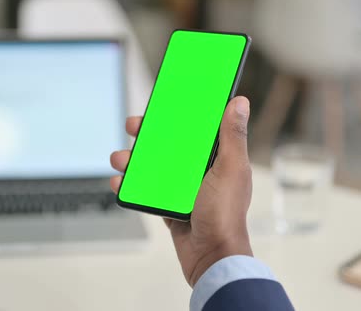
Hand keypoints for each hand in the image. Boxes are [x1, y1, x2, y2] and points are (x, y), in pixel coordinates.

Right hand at [110, 96, 253, 286]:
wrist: (211, 257)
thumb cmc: (225, 215)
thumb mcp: (230, 169)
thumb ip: (232, 136)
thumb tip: (240, 103)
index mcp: (218, 158)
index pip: (196, 128)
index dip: (180, 114)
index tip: (163, 103)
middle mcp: (200, 170)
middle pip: (170, 144)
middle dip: (149, 134)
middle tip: (133, 126)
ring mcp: (183, 188)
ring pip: (154, 166)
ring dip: (134, 160)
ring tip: (120, 159)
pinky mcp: (169, 205)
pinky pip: (147, 190)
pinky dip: (132, 185)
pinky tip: (120, 182)